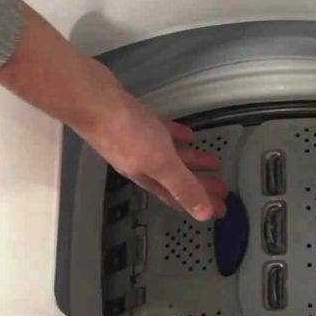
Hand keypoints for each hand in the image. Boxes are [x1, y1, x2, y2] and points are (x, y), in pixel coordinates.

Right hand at [77, 89, 227, 220]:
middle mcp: (140, 163)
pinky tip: (189, 135)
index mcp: (146, 177)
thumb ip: (183, 186)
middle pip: (176, 178)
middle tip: (224, 188)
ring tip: (214, 162)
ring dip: (191, 161)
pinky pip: (162, 133)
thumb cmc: (127, 133)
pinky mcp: (135, 120)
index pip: (177, 197)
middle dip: (199, 185)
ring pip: (170, 157)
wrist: (92, 99)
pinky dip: (176, 137)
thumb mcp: (161, 163)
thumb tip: (203, 216)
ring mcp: (137, 141)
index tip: (220, 211)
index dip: (198, 205)